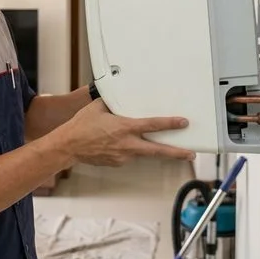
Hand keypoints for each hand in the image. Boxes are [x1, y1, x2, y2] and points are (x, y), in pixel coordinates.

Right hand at [54, 98, 194, 166]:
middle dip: (176, 153)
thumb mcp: (98, 107)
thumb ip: (113, 103)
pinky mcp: (117, 162)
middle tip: (191, 154)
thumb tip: (119, 96)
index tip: (183, 123)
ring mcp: (123, 156)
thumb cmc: (81, 126)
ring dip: (152, 149)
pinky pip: (130, 155)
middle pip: (158, 151)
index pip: (153, 125)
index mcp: (124, 128)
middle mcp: (127, 144)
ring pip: (143, 153)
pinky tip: (122, 144)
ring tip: (158, 145)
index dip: (170, 124)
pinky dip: (131, 149)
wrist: (68, 146)